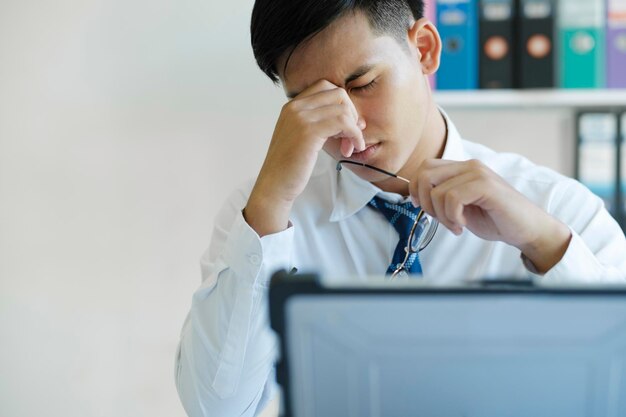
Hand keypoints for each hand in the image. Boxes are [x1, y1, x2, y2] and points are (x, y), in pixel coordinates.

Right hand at [244, 80, 365, 235]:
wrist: (274, 185)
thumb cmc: (290, 166)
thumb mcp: (303, 137)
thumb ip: (321, 123)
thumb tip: (355, 118)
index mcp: (292, 106)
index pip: (326, 87)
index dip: (342, 105)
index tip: (346, 127)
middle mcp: (295, 107)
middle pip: (337, 93)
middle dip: (351, 113)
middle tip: (350, 137)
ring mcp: (300, 117)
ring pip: (342, 108)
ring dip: (353, 128)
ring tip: (349, 147)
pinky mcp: (308, 132)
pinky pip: (343, 123)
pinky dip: (354, 135)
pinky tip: (351, 149)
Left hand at [409, 159, 571, 272]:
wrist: (527, 229)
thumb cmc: (495, 219)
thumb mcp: (461, 207)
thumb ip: (442, 198)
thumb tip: (415, 198)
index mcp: (462, 168)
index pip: (425, 167)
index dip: (415, 189)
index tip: (422, 208)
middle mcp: (469, 165)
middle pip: (424, 174)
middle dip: (423, 202)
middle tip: (439, 219)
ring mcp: (478, 173)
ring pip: (437, 190)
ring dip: (441, 215)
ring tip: (456, 225)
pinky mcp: (486, 186)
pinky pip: (452, 198)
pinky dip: (452, 217)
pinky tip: (463, 225)